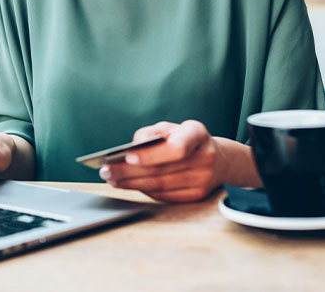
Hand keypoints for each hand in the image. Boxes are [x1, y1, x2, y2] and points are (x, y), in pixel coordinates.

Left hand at [98, 120, 260, 201]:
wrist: (219, 160)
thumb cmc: (186, 139)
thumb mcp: (171, 127)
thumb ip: (151, 133)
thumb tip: (133, 147)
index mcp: (198, 134)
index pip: (177, 147)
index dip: (151, 154)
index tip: (128, 155)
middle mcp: (204, 158)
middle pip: (162, 170)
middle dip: (129, 171)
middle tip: (106, 171)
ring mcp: (203, 180)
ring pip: (160, 185)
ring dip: (131, 183)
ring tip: (111, 178)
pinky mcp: (196, 196)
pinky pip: (164, 195)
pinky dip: (143, 190)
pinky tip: (127, 184)